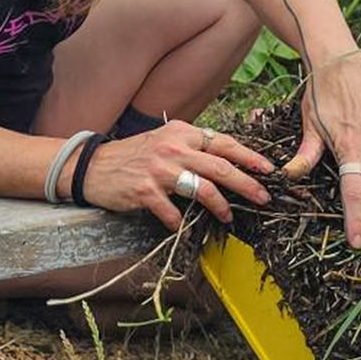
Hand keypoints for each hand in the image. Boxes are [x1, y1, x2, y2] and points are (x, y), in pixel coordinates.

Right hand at [83, 120, 274, 230]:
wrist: (91, 166)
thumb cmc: (133, 156)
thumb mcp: (164, 141)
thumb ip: (192, 147)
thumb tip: (227, 161)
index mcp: (181, 132)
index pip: (224, 143)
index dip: (250, 157)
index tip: (269, 170)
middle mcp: (173, 148)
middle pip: (221, 167)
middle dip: (248, 184)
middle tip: (263, 198)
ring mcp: (159, 170)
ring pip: (204, 190)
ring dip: (221, 206)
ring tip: (229, 216)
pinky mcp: (145, 191)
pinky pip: (173, 212)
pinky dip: (180, 222)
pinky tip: (181, 227)